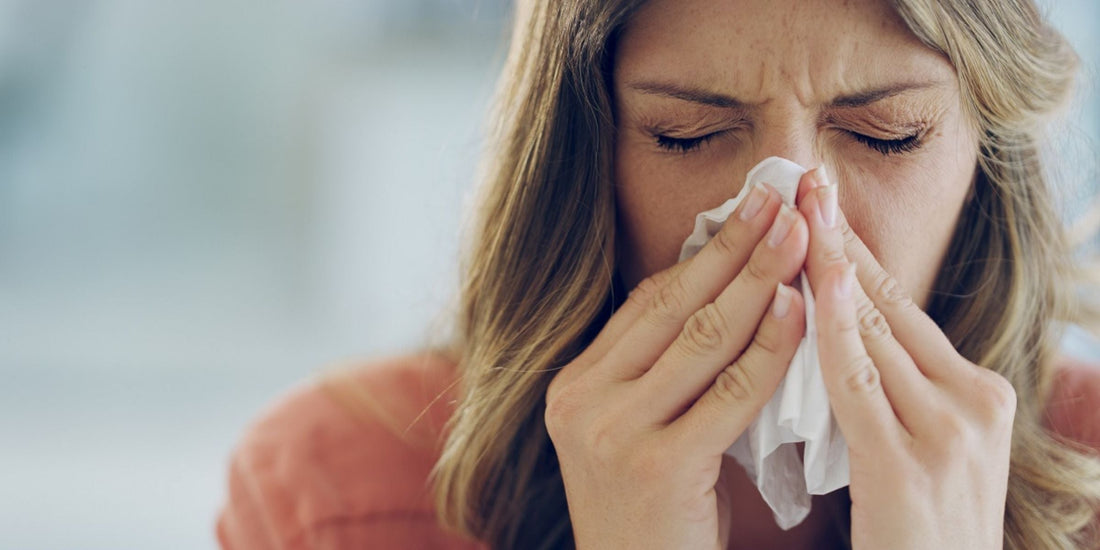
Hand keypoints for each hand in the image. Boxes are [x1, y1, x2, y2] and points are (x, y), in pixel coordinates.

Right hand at [545, 184, 806, 548]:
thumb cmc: (656, 516)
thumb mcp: (642, 432)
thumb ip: (666, 372)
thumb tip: (726, 291)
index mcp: (575, 385)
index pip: (648, 303)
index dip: (703, 252)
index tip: (748, 209)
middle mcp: (582, 401)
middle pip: (674, 306)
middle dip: (734, 247)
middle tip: (781, 198)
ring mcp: (611, 432)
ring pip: (702, 339)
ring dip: (760, 281)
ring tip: (801, 236)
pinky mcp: (655, 466)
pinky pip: (728, 394)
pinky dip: (769, 349)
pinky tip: (802, 311)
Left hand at [797, 169, 1014, 549]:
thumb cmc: (916, 534)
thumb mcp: (918, 447)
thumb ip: (888, 391)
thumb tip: (836, 328)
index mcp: (977, 394)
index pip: (903, 307)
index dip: (857, 252)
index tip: (822, 204)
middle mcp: (973, 402)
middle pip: (890, 303)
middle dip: (840, 239)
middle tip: (804, 181)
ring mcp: (947, 432)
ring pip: (874, 330)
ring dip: (828, 265)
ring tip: (796, 209)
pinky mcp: (908, 465)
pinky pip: (856, 383)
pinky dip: (830, 329)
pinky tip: (805, 284)